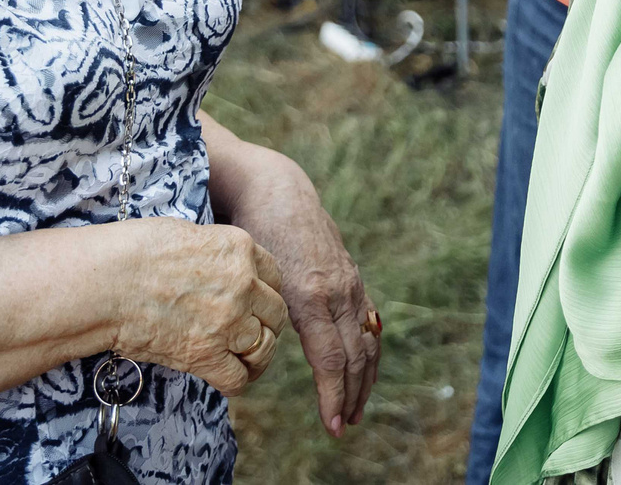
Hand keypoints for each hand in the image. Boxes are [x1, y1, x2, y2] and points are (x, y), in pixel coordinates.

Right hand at [100, 219, 292, 398]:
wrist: (104, 284)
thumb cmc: (133, 252)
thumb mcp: (188, 234)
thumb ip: (215, 252)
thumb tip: (217, 265)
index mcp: (240, 249)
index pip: (275, 276)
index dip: (267, 291)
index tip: (256, 302)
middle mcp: (244, 285)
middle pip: (275, 312)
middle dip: (266, 323)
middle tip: (251, 331)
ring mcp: (228, 322)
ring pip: (264, 346)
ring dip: (257, 354)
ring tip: (245, 358)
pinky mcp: (204, 355)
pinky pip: (237, 378)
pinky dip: (237, 380)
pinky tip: (228, 376)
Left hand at [218, 150, 378, 436]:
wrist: (279, 191)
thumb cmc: (254, 233)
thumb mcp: (251, 274)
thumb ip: (261, 312)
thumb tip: (252, 353)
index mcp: (311, 295)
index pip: (332, 360)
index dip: (333, 397)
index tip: (331, 426)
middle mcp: (338, 292)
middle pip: (355, 358)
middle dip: (351, 397)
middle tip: (342, 428)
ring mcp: (350, 285)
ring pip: (368, 342)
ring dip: (364, 380)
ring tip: (354, 410)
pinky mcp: (353, 279)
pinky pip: (369, 323)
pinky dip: (369, 353)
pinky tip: (363, 372)